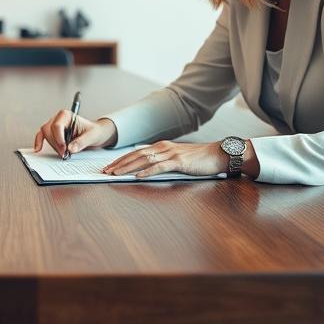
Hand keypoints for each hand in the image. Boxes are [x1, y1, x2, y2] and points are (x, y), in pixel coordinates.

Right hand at [33, 111, 117, 157]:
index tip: (64, 149)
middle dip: (55, 144)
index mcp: (67, 115)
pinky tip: (38, 149)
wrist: (96, 134)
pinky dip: (39, 142)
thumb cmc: (94, 131)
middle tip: (64, 154)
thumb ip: (81, 142)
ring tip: (62, 153)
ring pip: (45, 135)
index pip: (56, 126)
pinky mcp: (53, 134)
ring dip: (52, 146)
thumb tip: (70, 148)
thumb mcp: (92, 136)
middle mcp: (58, 119)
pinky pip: (42, 136)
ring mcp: (54, 126)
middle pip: (48, 130)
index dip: (59, 139)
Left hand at [101, 140, 227, 178]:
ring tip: (116, 173)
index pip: (136, 153)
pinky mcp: (179, 162)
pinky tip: (138, 176)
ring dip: (128, 167)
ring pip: (144, 160)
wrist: (218, 154)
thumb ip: (163, 161)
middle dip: (119, 164)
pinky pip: (160, 166)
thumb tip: (147, 168)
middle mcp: (164, 148)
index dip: (122, 160)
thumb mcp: (177, 158)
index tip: (109, 167)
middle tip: (105, 171)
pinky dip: (147, 171)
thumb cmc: (199, 159)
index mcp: (162, 147)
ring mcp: (171, 154)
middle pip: (136, 155)